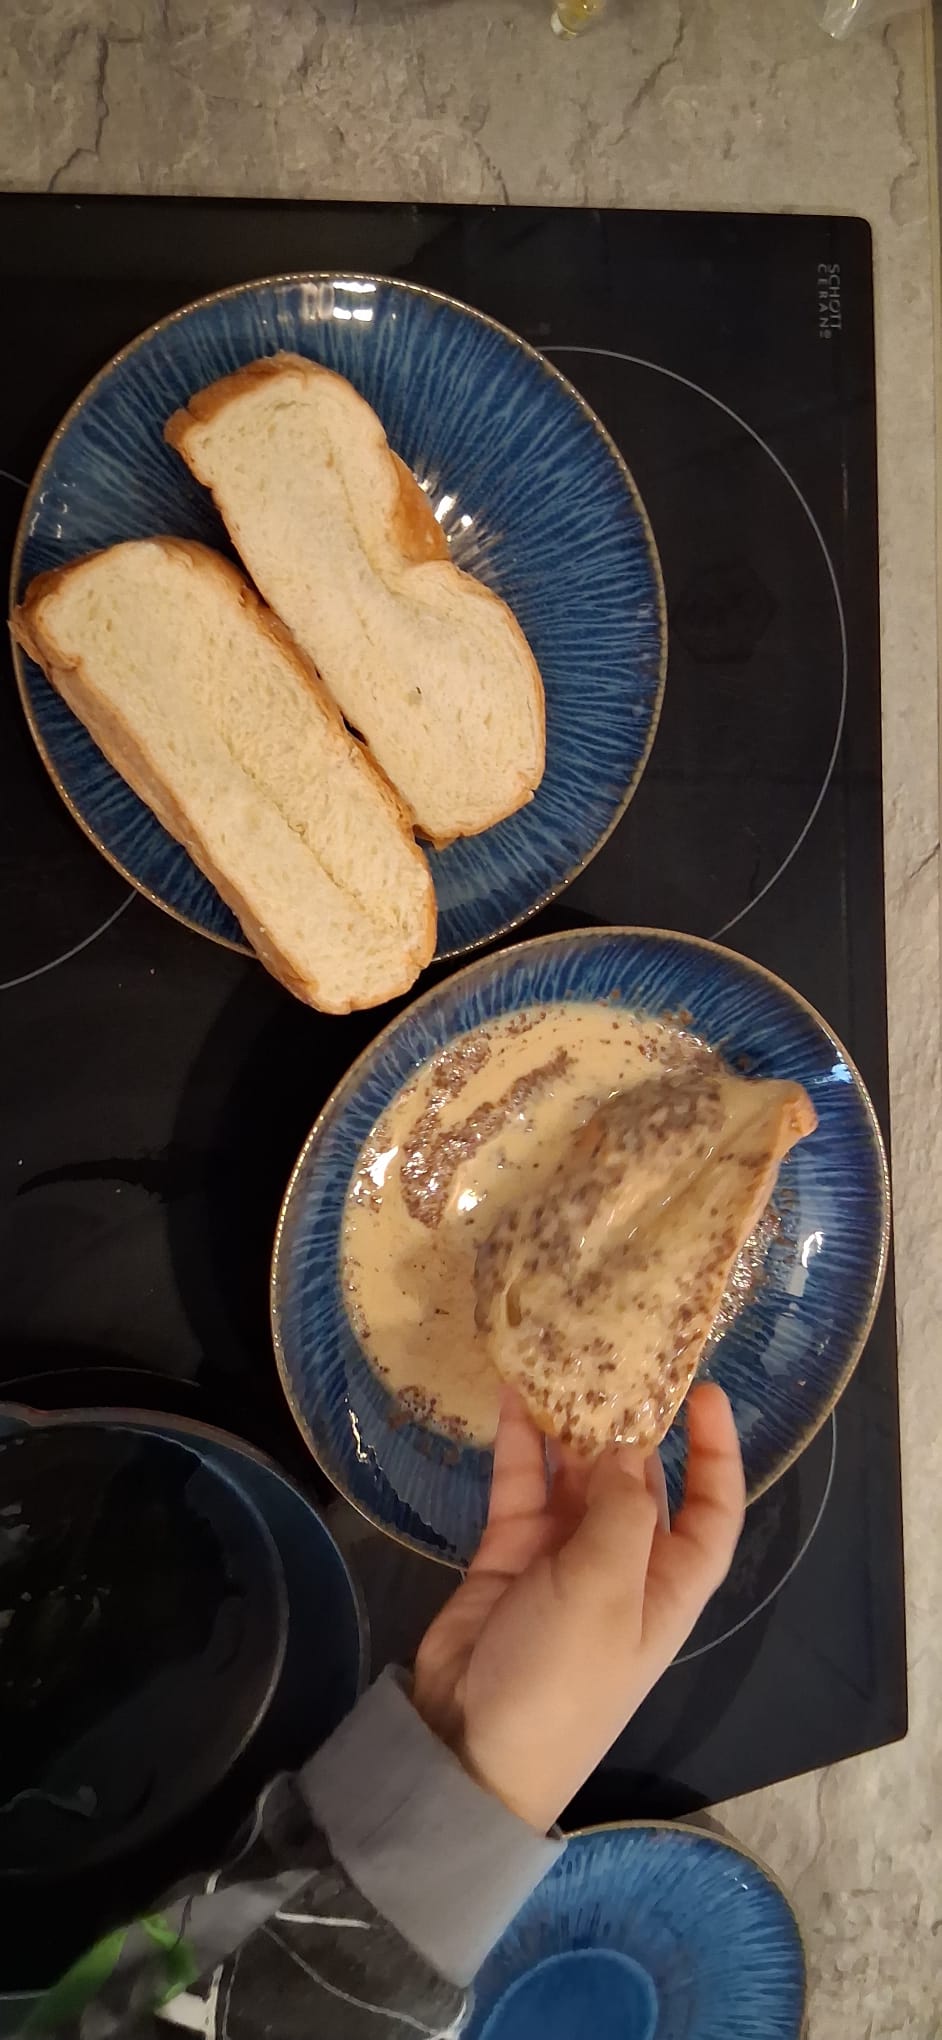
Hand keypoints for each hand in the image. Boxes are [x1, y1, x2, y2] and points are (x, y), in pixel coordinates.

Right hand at [413, 1382, 744, 1834]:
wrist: (469, 1746)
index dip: (717, 1452)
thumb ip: (621, 1510)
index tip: (707, 1392)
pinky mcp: (510, 1553)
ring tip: (561, 1358)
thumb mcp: (606, 1593)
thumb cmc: (562, 1678)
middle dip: (632, 1422)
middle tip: (614, 1353)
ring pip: (578, 1474)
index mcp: (668, 1585)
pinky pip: (523, 1485)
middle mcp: (623, 1565)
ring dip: (572, 1424)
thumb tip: (626, 1442)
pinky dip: (520, 1443)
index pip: (713, 1509)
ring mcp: (564, 1558)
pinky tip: (513, 1394)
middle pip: (641, 1480)